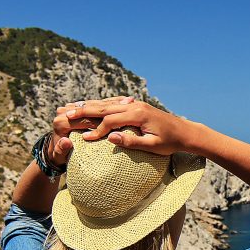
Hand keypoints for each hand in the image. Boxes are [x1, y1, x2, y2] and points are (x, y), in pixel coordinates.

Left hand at [49, 96, 134, 164]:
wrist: (52, 154)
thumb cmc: (58, 158)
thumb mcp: (58, 155)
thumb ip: (61, 149)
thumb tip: (66, 142)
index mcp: (60, 122)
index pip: (87, 119)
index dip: (105, 118)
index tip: (123, 115)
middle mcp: (63, 114)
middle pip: (92, 109)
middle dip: (111, 105)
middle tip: (131, 100)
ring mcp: (67, 111)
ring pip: (93, 106)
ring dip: (111, 103)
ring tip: (130, 100)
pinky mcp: (72, 113)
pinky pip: (92, 106)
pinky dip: (105, 105)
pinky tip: (122, 102)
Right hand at [63, 99, 192, 155]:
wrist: (185, 132)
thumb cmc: (170, 142)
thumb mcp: (153, 146)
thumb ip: (131, 142)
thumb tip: (110, 138)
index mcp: (138, 115)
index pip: (110, 121)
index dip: (96, 130)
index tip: (84, 139)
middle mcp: (135, 106)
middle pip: (104, 108)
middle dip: (84, 112)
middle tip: (65, 116)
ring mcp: (135, 104)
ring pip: (107, 104)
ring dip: (89, 106)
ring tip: (71, 109)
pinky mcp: (136, 106)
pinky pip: (113, 104)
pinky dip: (100, 105)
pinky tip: (90, 107)